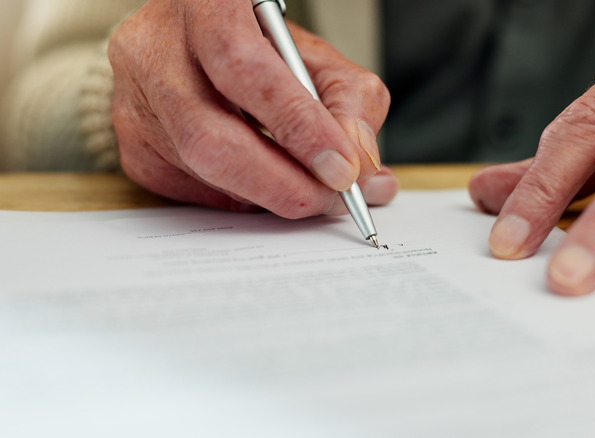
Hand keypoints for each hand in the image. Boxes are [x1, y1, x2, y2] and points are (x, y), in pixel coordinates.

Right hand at [108, 0, 396, 215]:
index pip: (244, 69)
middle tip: (331, 199)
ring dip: (269, 193)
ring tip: (312, 191)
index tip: (342, 169)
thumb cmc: (262, 49)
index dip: (298, 127)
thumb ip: (351, 104)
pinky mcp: (132, 147)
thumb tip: (362, 169)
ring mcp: (133, 101)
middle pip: (209, 136)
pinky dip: (241, 196)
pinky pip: (191, 191)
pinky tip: (264, 182)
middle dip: (282, 182)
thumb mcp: (318, 59)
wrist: (201, 45)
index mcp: (205, 6)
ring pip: (201, 170)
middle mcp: (153, 51)